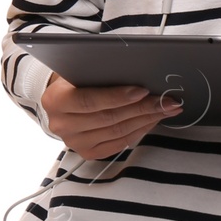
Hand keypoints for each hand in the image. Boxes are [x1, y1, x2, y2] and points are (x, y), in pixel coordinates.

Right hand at [37, 72, 181, 159]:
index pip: (89, 101)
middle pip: (108, 118)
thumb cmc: (75, 78)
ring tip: (165, 108)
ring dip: (146, 120)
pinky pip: (120, 143)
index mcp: (55, 100)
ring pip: (117, 132)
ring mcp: (74, 142)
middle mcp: (61, 124)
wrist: (61, 98)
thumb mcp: (81, 68)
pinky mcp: (88, 152)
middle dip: (142, 108)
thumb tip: (137, 71)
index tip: (143, 90)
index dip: (117, 97)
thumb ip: (100, 71)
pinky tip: (152, 120)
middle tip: (166, 100)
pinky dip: (139, 131)